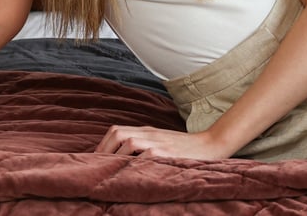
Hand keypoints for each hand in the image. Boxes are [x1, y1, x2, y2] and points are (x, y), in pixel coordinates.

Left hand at [95, 124, 234, 159]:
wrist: (211, 144)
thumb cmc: (185, 148)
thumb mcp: (162, 142)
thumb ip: (145, 145)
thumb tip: (122, 159)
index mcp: (147, 131)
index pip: (116, 131)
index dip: (102, 145)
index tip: (95, 161)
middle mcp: (149, 134)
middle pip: (118, 133)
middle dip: (103, 150)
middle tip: (97, 168)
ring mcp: (157, 142)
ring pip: (128, 141)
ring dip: (116, 157)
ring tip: (109, 173)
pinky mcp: (166, 153)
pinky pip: (144, 156)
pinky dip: (134, 164)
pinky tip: (128, 175)